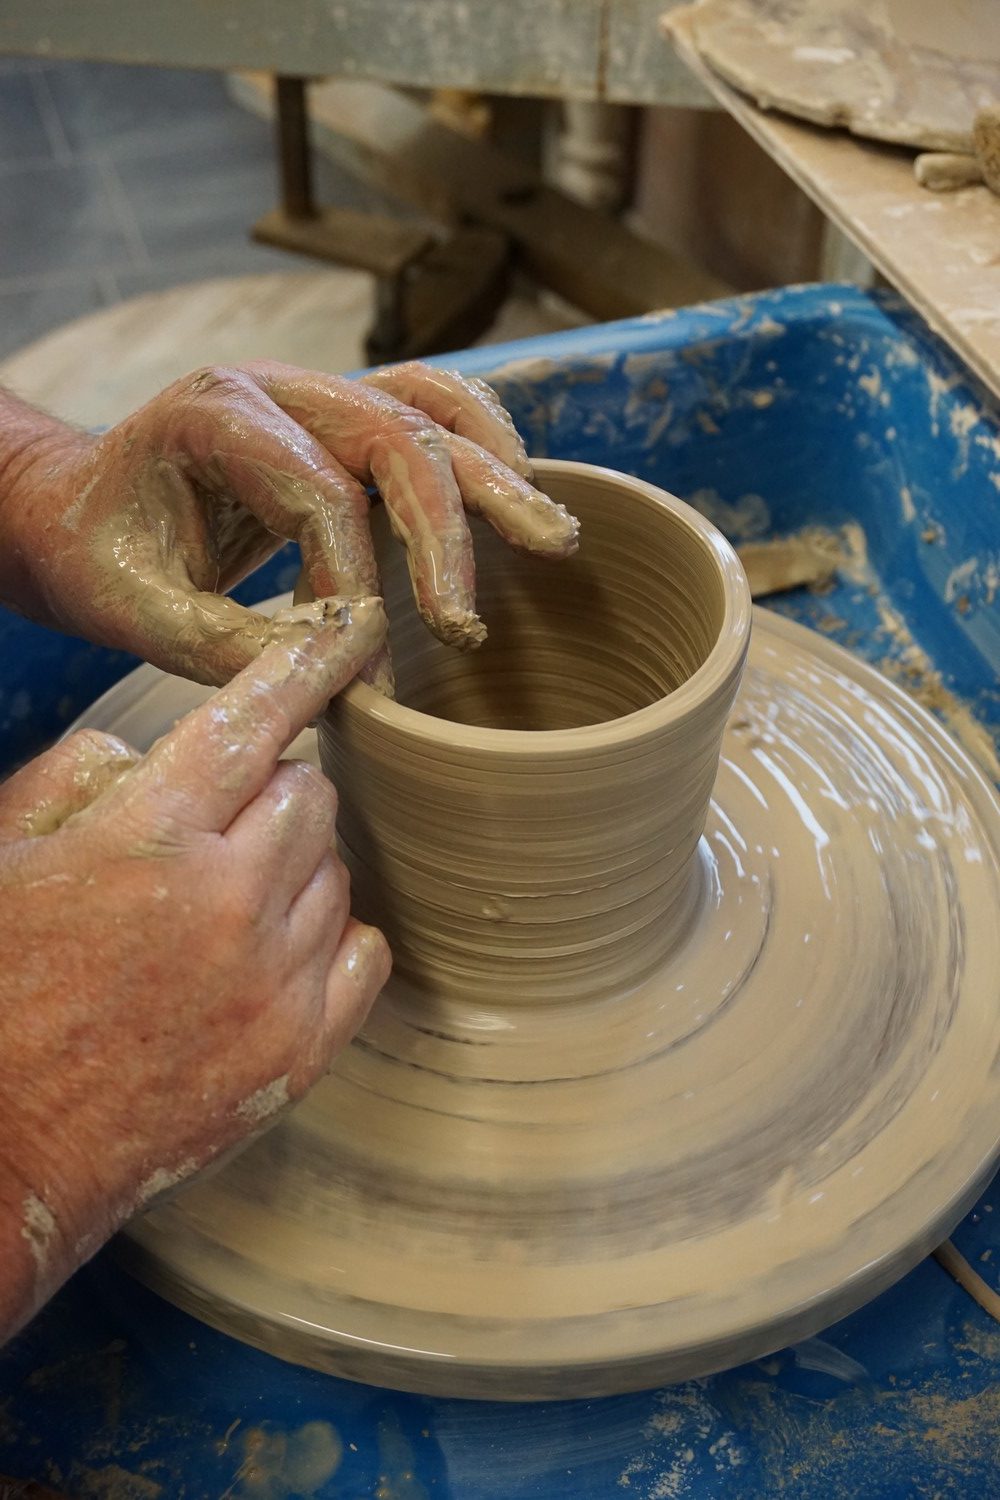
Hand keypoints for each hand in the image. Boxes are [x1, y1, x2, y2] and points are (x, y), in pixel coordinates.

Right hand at [0, 599, 390, 1341]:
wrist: (3, 1151)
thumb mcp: (2, 855)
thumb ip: (77, 778)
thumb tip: (148, 754)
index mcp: (146, 838)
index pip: (253, 720)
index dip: (308, 663)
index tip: (353, 629)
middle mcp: (226, 901)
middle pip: (310, 794)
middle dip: (271, 793)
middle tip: (212, 832)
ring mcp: (271, 982)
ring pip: (337, 870)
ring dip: (293, 867)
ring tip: (221, 907)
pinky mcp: (297, 1053)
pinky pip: (364, 953)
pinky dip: (331, 937)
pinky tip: (274, 952)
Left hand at [1, 361, 577, 690]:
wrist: (77, 504)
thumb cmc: (100, 552)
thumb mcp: (136, 609)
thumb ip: (229, 642)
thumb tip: (338, 668)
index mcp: (217, 415)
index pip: (321, 494)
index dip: (355, 582)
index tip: (370, 664)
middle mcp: (279, 386)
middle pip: (398, 437)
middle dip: (452, 531)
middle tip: (476, 619)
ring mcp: (318, 392)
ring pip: (432, 402)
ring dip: (497, 469)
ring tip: (549, 536)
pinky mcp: (343, 416)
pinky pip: (429, 404)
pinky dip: (482, 441)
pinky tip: (518, 488)